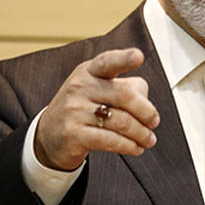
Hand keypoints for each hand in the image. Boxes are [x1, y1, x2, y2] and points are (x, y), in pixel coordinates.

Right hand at [34, 48, 159, 170]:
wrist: (50, 134)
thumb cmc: (83, 109)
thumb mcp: (98, 91)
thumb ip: (125, 88)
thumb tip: (147, 100)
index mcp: (88, 72)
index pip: (108, 62)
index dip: (124, 58)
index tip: (138, 56)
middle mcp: (80, 87)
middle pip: (124, 96)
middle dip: (146, 111)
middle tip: (154, 122)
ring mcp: (74, 111)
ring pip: (120, 121)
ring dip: (141, 133)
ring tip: (149, 140)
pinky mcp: (74, 134)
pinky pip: (110, 140)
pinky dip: (128, 146)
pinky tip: (136, 148)